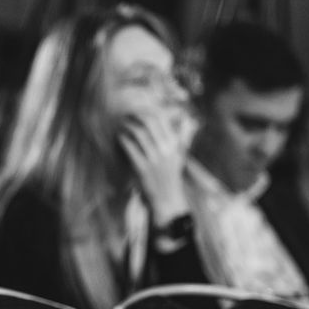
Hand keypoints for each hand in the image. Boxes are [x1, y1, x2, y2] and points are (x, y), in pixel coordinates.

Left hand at [118, 110, 190, 225]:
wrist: (167, 198)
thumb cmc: (172, 174)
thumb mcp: (180, 155)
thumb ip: (184, 137)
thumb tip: (189, 120)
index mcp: (174, 145)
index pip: (162, 120)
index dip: (148, 111)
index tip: (139, 110)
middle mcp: (166, 150)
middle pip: (149, 123)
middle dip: (136, 116)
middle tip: (127, 115)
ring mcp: (154, 159)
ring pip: (139, 134)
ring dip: (128, 126)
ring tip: (122, 125)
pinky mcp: (142, 168)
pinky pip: (131, 148)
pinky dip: (124, 140)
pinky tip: (119, 137)